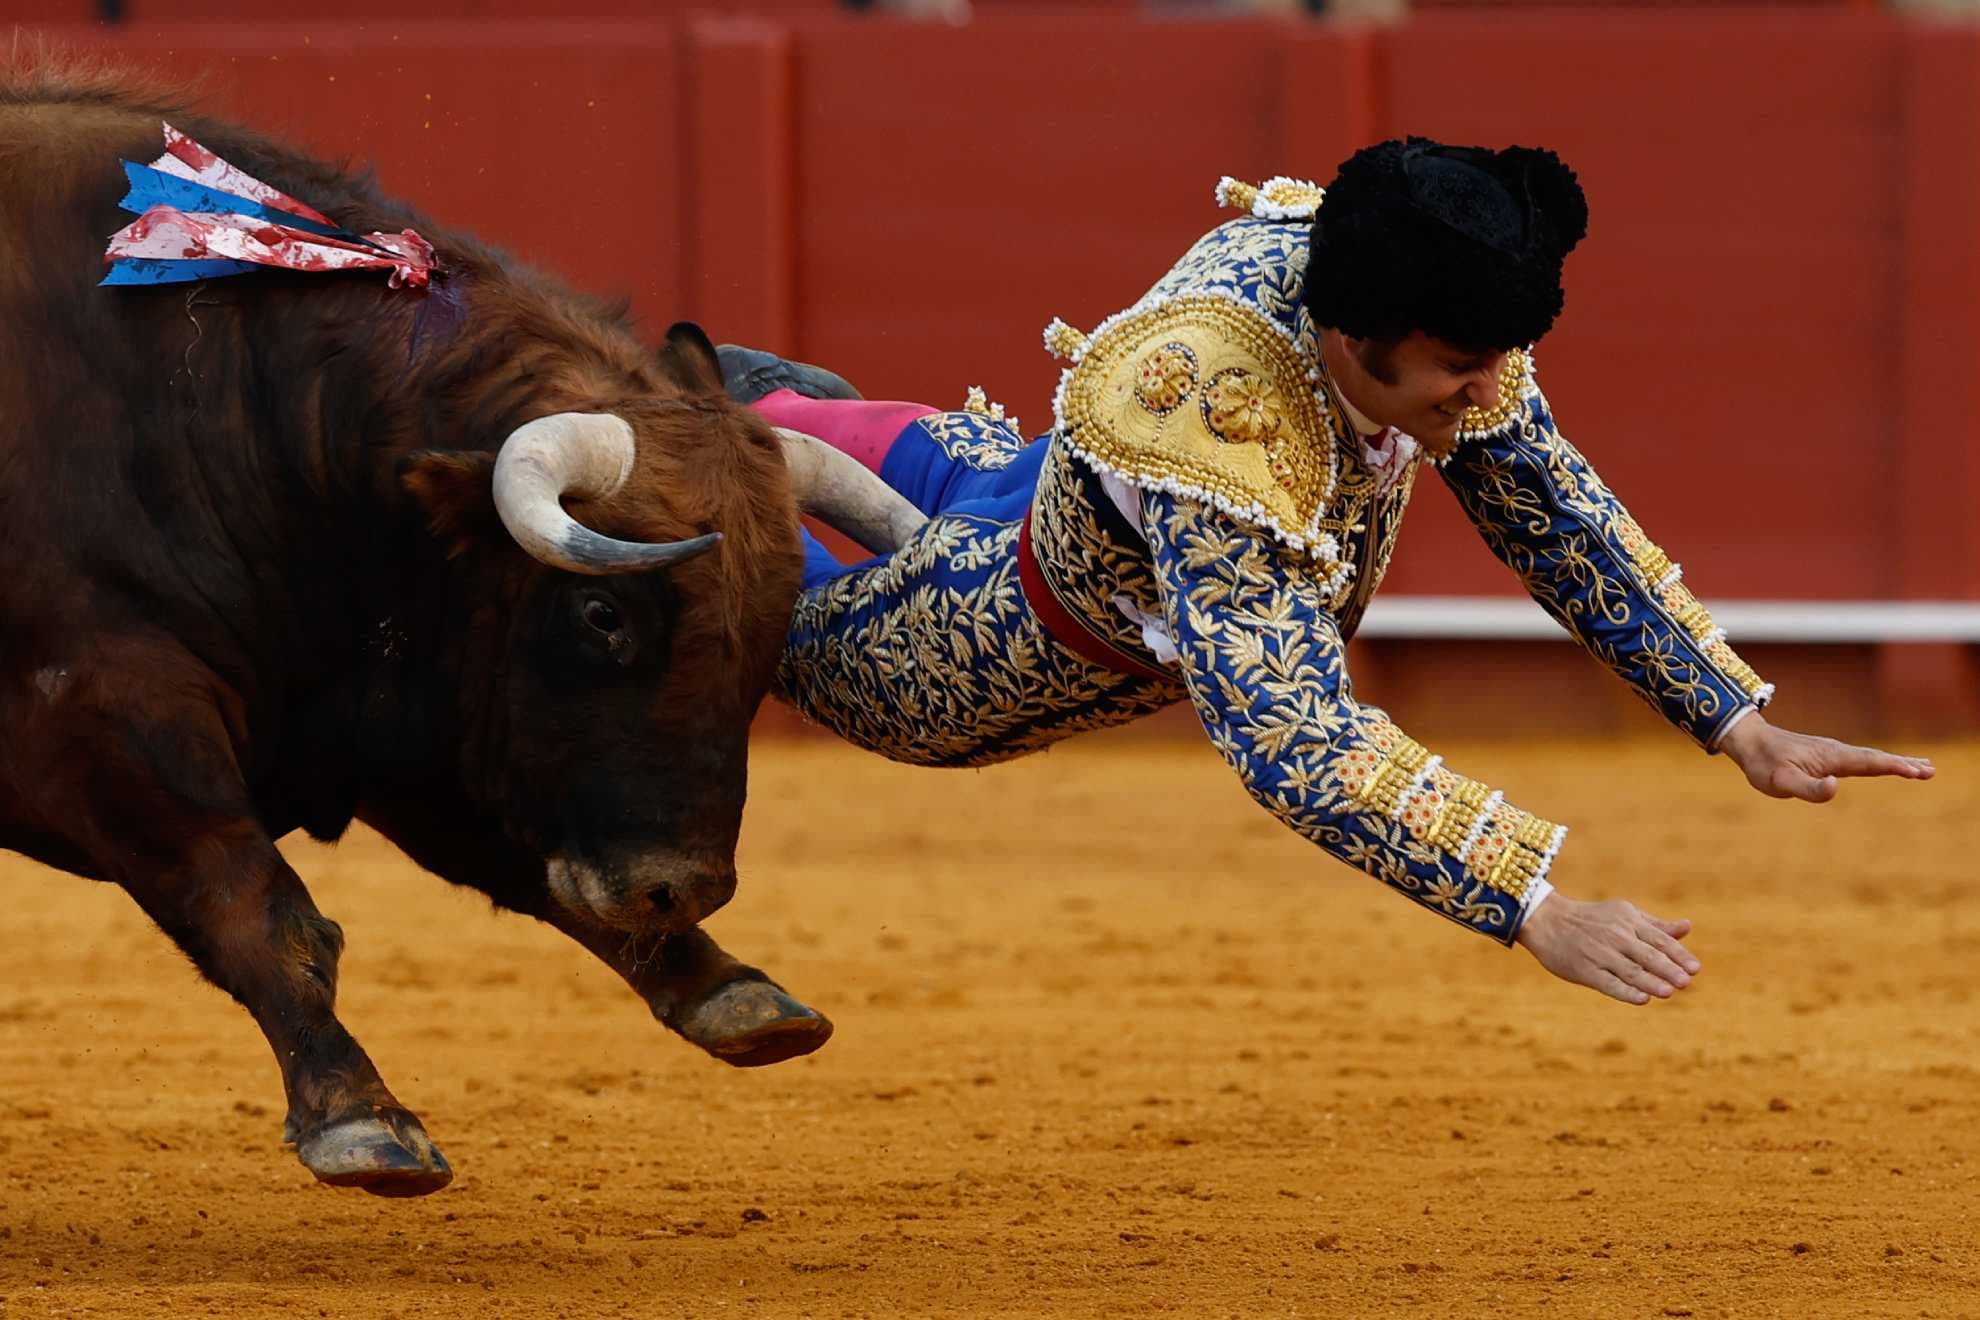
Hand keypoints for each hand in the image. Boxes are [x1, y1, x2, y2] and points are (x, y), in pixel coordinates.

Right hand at [1515, 894, 1699, 1005]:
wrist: (1546, 920)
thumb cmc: (1591, 920)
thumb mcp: (1624, 915)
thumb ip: (1655, 926)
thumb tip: (1687, 927)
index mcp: (1628, 921)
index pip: (1658, 939)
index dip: (1678, 954)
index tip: (1695, 969)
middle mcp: (1615, 936)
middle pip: (1647, 955)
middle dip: (1668, 969)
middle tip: (1686, 982)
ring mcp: (1599, 954)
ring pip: (1630, 971)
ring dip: (1651, 981)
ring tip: (1669, 992)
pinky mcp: (1585, 970)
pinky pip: (1608, 983)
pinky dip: (1626, 991)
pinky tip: (1642, 999)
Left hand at [1718, 712, 1934, 803]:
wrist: (1748, 742)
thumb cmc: (1764, 764)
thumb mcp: (1782, 782)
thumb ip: (1809, 788)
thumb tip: (1836, 786)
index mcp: (1832, 758)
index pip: (1870, 763)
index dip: (1895, 768)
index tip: (1919, 772)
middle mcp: (1836, 752)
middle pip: (1876, 758)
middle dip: (1903, 764)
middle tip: (1930, 770)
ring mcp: (1831, 752)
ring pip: (1869, 757)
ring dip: (1894, 762)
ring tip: (1918, 767)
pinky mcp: (1824, 755)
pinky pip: (1858, 759)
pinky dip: (1877, 761)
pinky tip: (1880, 765)